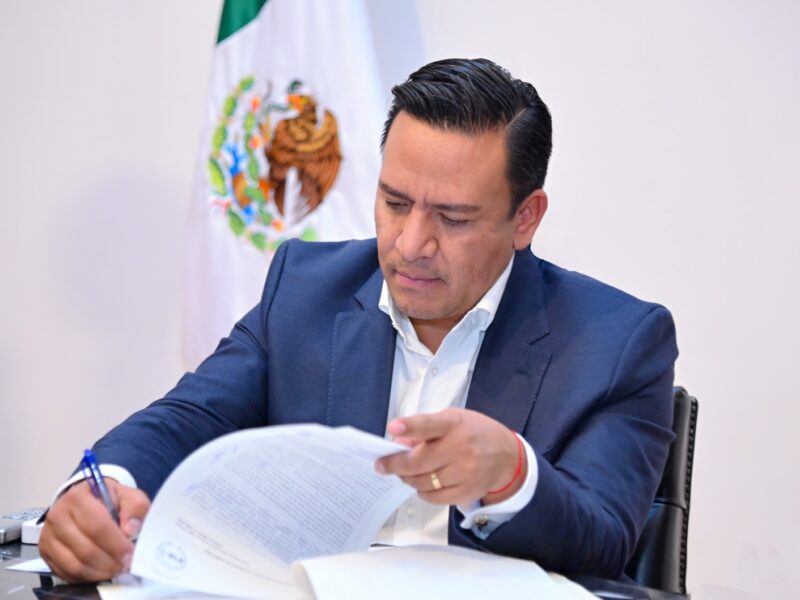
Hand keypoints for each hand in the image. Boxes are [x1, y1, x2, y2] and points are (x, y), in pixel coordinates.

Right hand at [39, 479, 149, 581]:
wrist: (84, 500)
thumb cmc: (107, 498)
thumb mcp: (126, 494)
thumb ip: (135, 507)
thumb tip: (130, 530)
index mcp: (78, 498)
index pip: (97, 526)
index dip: (116, 544)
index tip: (130, 554)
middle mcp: (58, 516)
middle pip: (85, 549)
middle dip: (110, 562)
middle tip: (126, 565)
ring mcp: (48, 536)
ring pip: (75, 565)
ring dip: (99, 572)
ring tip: (116, 569)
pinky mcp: (45, 552)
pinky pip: (66, 573)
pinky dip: (86, 577)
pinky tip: (101, 572)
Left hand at [375, 408, 524, 505]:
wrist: (507, 456)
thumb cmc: (474, 433)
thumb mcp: (452, 419)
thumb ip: (424, 429)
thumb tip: (397, 444)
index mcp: (454, 424)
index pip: (429, 425)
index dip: (410, 426)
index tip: (393, 428)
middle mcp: (461, 447)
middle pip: (418, 462)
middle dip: (395, 464)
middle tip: (383, 464)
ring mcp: (465, 472)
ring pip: (422, 482)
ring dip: (408, 478)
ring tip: (408, 472)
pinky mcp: (467, 492)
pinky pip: (433, 497)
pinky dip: (423, 491)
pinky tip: (425, 483)